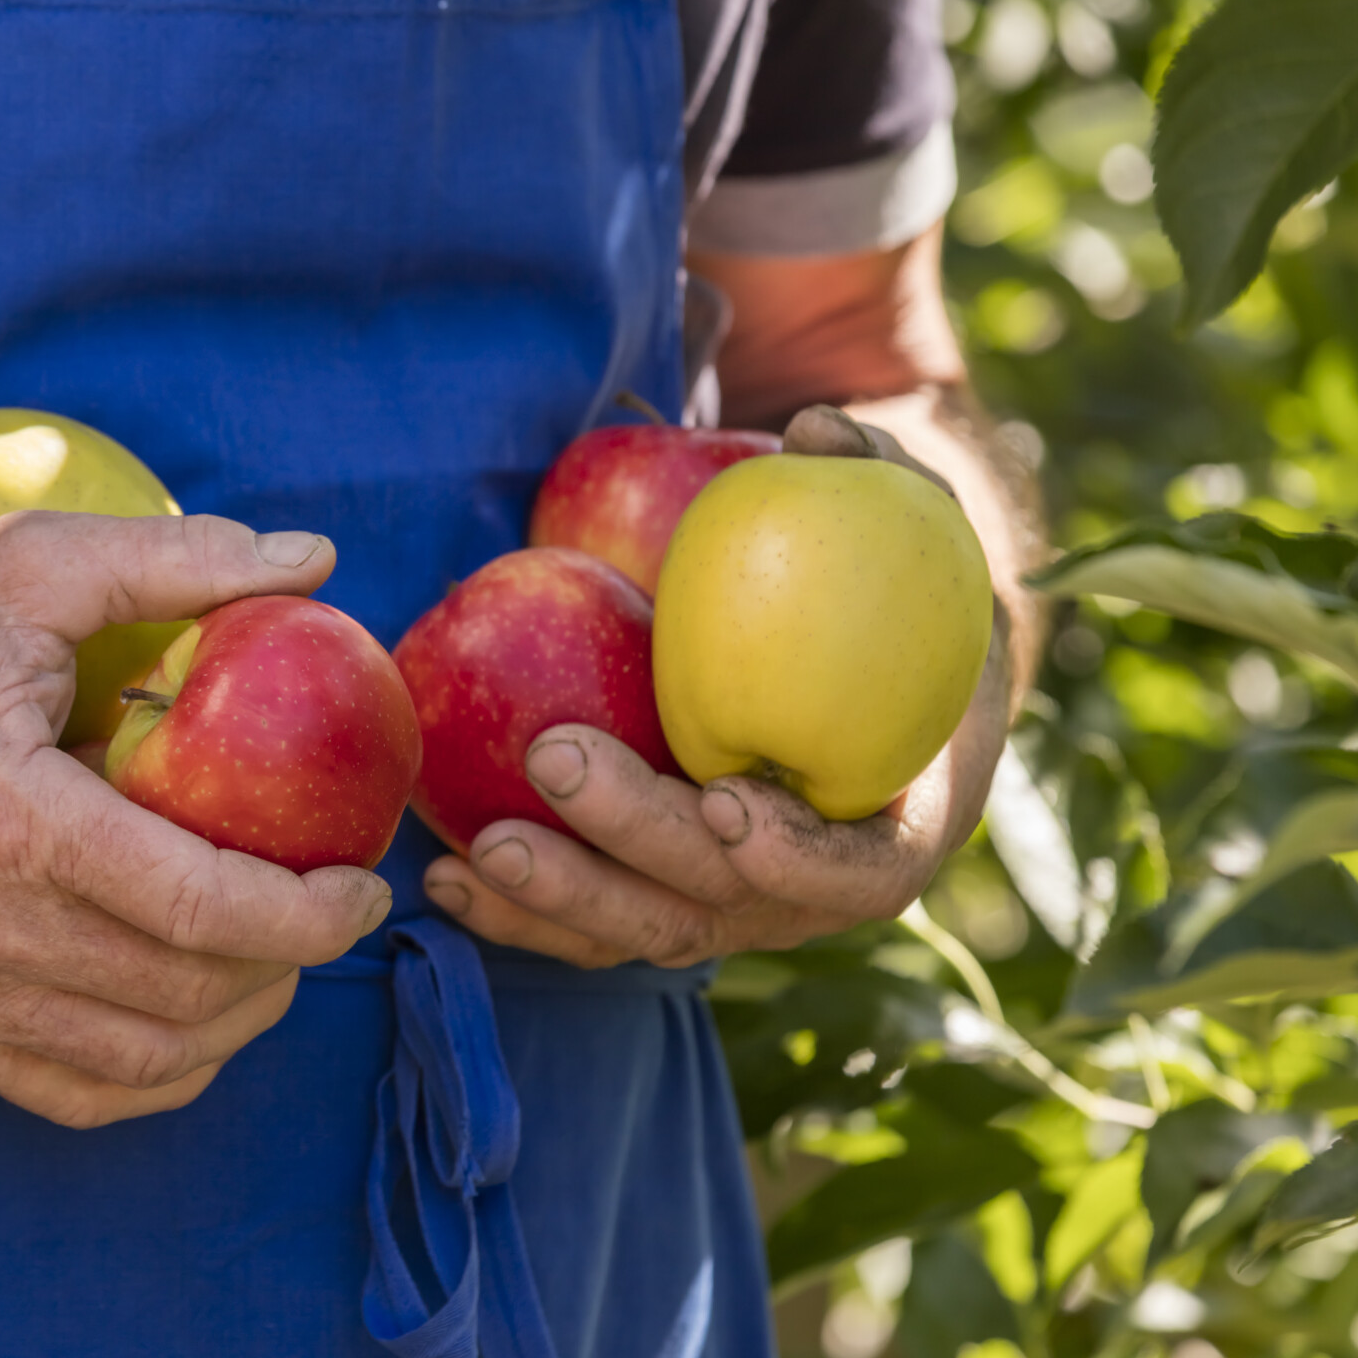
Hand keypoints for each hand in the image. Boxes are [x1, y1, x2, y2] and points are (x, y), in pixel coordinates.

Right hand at [0, 512, 391, 1126]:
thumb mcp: (23, 564)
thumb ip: (174, 558)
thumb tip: (309, 558)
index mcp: (11, 823)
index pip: (201, 909)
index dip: (309, 915)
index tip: (363, 885)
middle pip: (186, 995)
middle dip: (291, 963)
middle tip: (328, 908)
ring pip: (142, 1062)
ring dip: (236, 1022)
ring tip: (274, 958)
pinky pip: (71, 1093)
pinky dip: (156, 1074)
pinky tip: (194, 1017)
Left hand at [422, 443, 1013, 966]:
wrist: (861, 676)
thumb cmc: (889, 600)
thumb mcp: (910, 538)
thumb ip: (879, 479)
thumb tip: (820, 429)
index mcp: (891, 830)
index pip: (858, 872)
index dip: (799, 855)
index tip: (730, 797)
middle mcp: (805, 895)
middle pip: (719, 901)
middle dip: (633, 839)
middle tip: (552, 755)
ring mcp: (727, 912)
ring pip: (641, 928)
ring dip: (560, 897)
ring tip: (481, 847)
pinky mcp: (656, 903)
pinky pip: (585, 926)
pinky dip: (518, 913)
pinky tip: (447, 878)